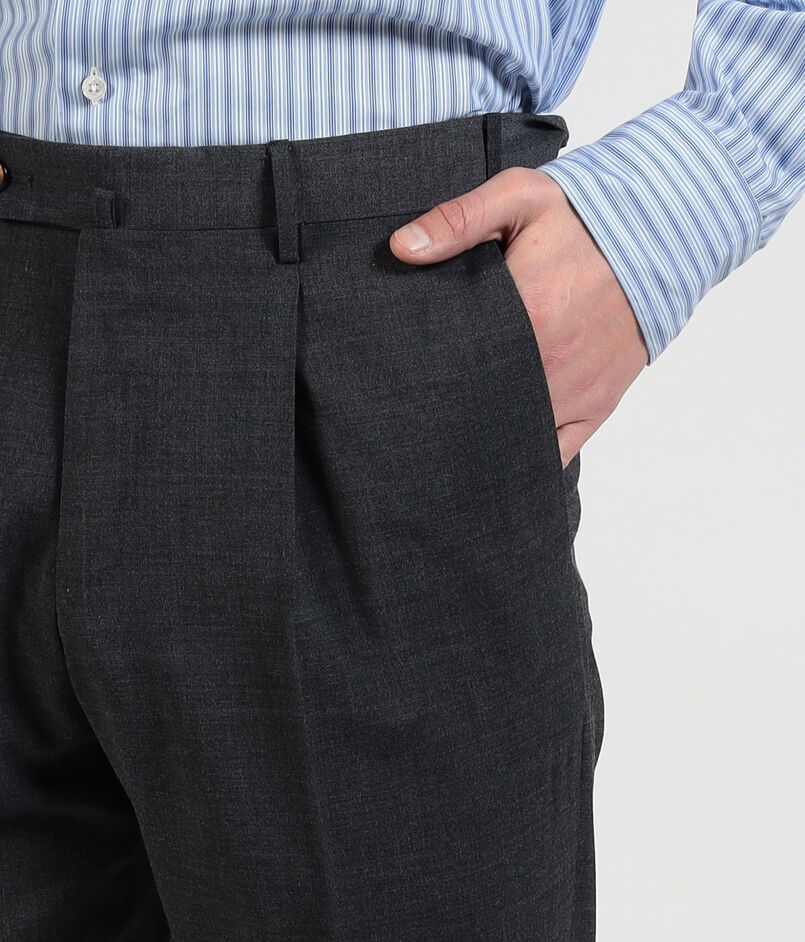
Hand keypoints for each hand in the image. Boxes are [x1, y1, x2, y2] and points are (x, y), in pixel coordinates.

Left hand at [389, 167, 649, 468]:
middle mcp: (550, 364)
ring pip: (514, 434)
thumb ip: (458, 220)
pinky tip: (497, 457)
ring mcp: (574, 391)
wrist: (662, 235)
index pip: (458, 362)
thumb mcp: (519, 198)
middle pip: (481, 404)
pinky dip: (526, 459)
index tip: (402, 380)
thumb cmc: (585, 218)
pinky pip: (554, 451)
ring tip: (447, 439)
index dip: (426, 374)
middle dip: (448, 409)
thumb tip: (403, 247)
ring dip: (482, 438)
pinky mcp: (596, 406)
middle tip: (417, 411)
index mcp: (526, 315)